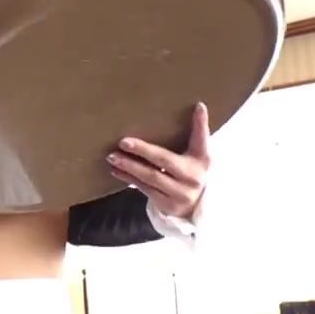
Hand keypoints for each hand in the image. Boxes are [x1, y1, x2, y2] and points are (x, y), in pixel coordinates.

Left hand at [106, 101, 210, 218]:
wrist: (194, 207)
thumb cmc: (188, 172)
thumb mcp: (195, 156)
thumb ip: (193, 136)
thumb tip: (195, 106)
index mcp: (201, 159)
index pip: (202, 139)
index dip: (200, 123)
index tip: (198, 106)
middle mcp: (193, 176)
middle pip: (164, 159)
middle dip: (143, 150)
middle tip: (123, 141)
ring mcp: (181, 193)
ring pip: (150, 176)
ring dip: (129, 166)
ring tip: (112, 156)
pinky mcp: (167, 204)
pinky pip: (144, 188)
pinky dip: (128, 178)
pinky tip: (116, 170)